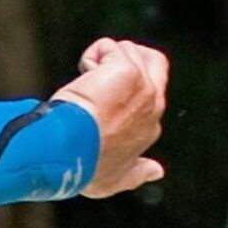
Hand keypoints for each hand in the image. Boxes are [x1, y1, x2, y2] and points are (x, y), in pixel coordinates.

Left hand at [54, 38, 169, 195]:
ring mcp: (144, 85)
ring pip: (126, 51)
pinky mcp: (127, 70)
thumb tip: (158, 172)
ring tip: (84, 90)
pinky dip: (91, 57)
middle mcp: (153, 104)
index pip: (149, 93)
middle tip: (95, 83)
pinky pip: (108, 47)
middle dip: (122, 61)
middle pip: (152, 60)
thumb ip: (134, 174)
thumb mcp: (110, 180)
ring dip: (100, 63)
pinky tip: (82, 77)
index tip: (99, 106)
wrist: (69, 153)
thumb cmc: (83, 167)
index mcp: (150, 128)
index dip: (123, 90)